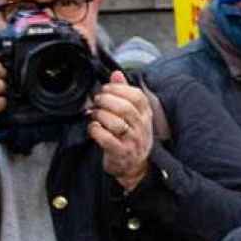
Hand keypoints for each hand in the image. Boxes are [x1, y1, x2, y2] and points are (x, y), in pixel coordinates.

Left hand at [88, 71, 153, 191]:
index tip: (106, 89)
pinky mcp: (120, 152)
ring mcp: (132, 140)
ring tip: (95, 114)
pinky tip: (94, 128)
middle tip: (97, 100)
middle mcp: (141, 127)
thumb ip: (125, 92)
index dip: (118, 89)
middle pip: (124, 108)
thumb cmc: (131, 136)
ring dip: (100, 115)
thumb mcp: (134, 114)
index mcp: (145, 114)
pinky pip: (106, 138)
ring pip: (115, 122)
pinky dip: (96, 130)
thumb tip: (116, 73)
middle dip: (106, 100)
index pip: (136, 96)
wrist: (134, 166)